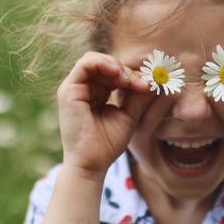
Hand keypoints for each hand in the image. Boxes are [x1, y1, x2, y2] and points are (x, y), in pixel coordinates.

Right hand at [56, 51, 154, 172]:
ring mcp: (73, 88)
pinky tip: (118, 75)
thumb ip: (138, 96)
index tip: (148, 85)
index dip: (132, 75)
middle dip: (126, 70)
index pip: (113, 72)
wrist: (92, 163)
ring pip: (95, 60)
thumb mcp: (129, 115)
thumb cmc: (108, 143)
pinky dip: (103, 63)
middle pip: (105, 64)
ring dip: (116, 66)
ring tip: (128, 81)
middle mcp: (83, 88)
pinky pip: (85, 64)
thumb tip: (154, 78)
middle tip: (142, 83)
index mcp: (95, 93)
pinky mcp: (68, 90)